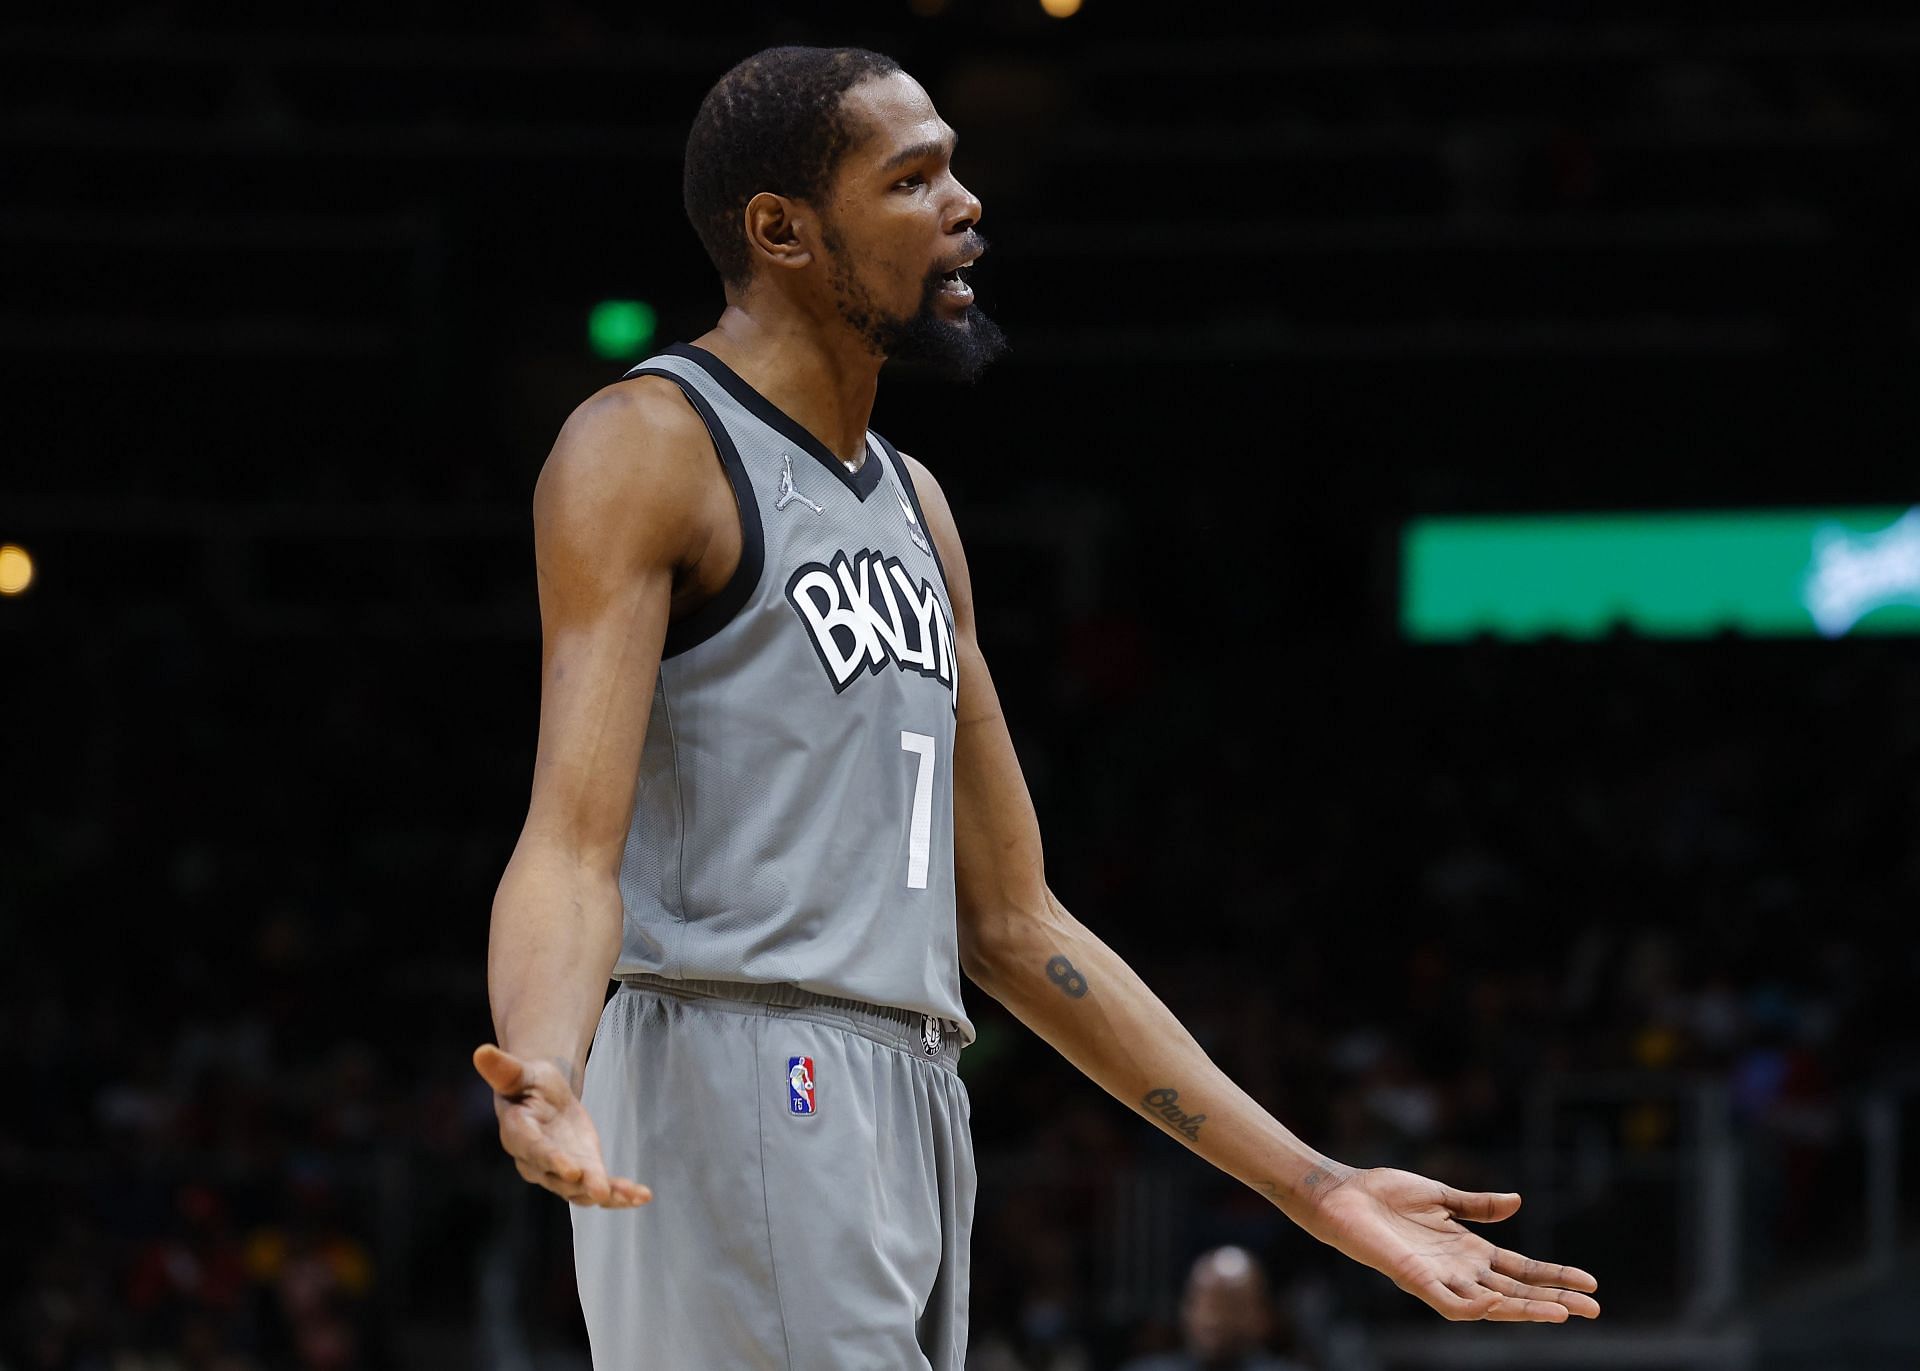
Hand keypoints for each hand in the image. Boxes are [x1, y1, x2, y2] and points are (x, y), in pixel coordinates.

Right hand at [472, 1043, 651, 1208]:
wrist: (542, 1097)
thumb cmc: (527, 1082)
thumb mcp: (518, 1071)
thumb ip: (503, 1068)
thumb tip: (481, 1051)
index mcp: (518, 1133)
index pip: (534, 1149)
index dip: (552, 1159)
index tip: (571, 1170)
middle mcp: (535, 1161)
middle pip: (558, 1177)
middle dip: (581, 1185)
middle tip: (601, 1190)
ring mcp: (559, 1172)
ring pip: (581, 1189)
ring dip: (607, 1194)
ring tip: (632, 1197)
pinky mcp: (581, 1173)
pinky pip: (599, 1187)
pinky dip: (621, 1194)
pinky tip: (642, 1196)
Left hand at [1295, 1168, 1598, 1321]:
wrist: (1341, 1195)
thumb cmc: (1383, 1194)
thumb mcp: (1439, 1197)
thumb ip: (1476, 1206)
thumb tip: (1518, 1202)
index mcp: (1467, 1248)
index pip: (1520, 1269)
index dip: (1553, 1276)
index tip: (1590, 1283)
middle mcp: (1458, 1268)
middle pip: (1515, 1291)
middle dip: (1553, 1300)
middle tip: (1594, 1309)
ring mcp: (1437, 1276)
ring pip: (1490, 1304)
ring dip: (1524, 1310)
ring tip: (1561, 1312)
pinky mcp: (1412, 1278)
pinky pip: (1448, 1303)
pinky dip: (1473, 1307)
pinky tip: (1496, 1303)